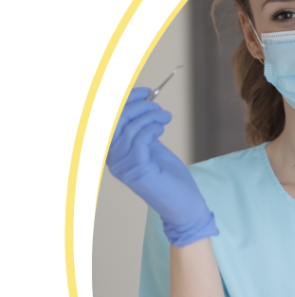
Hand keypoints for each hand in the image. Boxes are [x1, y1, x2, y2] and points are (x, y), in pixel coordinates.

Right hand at [108, 88, 217, 246]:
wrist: (183, 204)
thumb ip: (141, 129)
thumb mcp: (151, 147)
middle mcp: (112, 160)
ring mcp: (123, 166)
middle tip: (158, 106)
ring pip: (129, 127)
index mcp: (112, 153)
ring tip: (165, 117)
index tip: (145, 91)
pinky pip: (140, 139)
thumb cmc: (168, 176)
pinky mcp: (139, 170)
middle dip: (138, 105)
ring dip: (150, 115)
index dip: (125, 100)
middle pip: (115, 120)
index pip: (109, 119)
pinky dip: (151, 127)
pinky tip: (161, 127)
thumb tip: (142, 102)